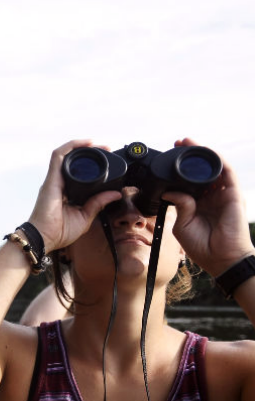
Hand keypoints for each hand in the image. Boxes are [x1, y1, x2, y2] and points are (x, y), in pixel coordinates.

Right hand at [27, 140, 121, 251]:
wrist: (44, 237)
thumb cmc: (59, 231)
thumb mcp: (85, 216)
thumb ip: (98, 203)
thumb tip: (115, 194)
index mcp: (66, 192)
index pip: (78, 172)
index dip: (91, 164)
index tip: (107, 161)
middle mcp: (58, 183)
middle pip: (72, 161)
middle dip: (88, 151)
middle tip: (105, 149)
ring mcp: (54, 179)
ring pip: (66, 155)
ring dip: (81, 146)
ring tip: (97, 144)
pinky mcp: (51, 178)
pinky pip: (58, 156)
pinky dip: (71, 146)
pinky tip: (84, 143)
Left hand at [163, 138, 254, 275]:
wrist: (221, 258)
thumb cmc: (202, 246)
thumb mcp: (182, 225)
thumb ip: (179, 206)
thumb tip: (169, 191)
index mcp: (197, 203)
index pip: (189, 180)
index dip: (179, 169)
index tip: (167, 157)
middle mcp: (210, 196)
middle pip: (201, 171)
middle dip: (190, 155)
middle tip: (177, 143)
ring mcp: (222, 194)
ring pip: (213, 168)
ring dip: (202, 153)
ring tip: (189, 142)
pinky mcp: (233, 194)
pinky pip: (227, 173)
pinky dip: (218, 160)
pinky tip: (208, 152)